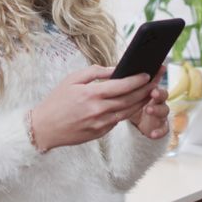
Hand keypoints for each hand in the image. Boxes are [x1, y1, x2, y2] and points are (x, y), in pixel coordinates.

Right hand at [29, 65, 154, 151]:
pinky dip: (127, 111)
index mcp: (92, 94)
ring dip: (142, 102)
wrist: (45, 128)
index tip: (147, 73)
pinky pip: (118, 120)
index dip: (138, 80)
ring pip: (128, 112)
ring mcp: (101, 124)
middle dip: (146, 90)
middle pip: (130, 100)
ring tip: (150, 93)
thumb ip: (95, 72)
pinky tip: (133, 104)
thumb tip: (115, 69)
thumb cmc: (57, 100)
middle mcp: (99, 110)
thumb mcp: (72, 79)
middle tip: (156, 81)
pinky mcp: (100, 133)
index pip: (122, 86)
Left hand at [128, 65, 169, 139]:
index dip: (155, 77)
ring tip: (148, 110)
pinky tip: (153, 134)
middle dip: (158, 93)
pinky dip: (159, 131)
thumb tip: (117, 71)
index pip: (154, 81)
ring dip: (157, 110)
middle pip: (162, 94)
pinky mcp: (160, 127)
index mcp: (149, 88)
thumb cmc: (128, 100)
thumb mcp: (125, 91)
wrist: (135, 121)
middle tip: (153, 92)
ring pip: (164, 110)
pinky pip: (163, 129)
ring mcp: (160, 113)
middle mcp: (157, 99)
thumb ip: (124, 81)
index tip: (148, 76)